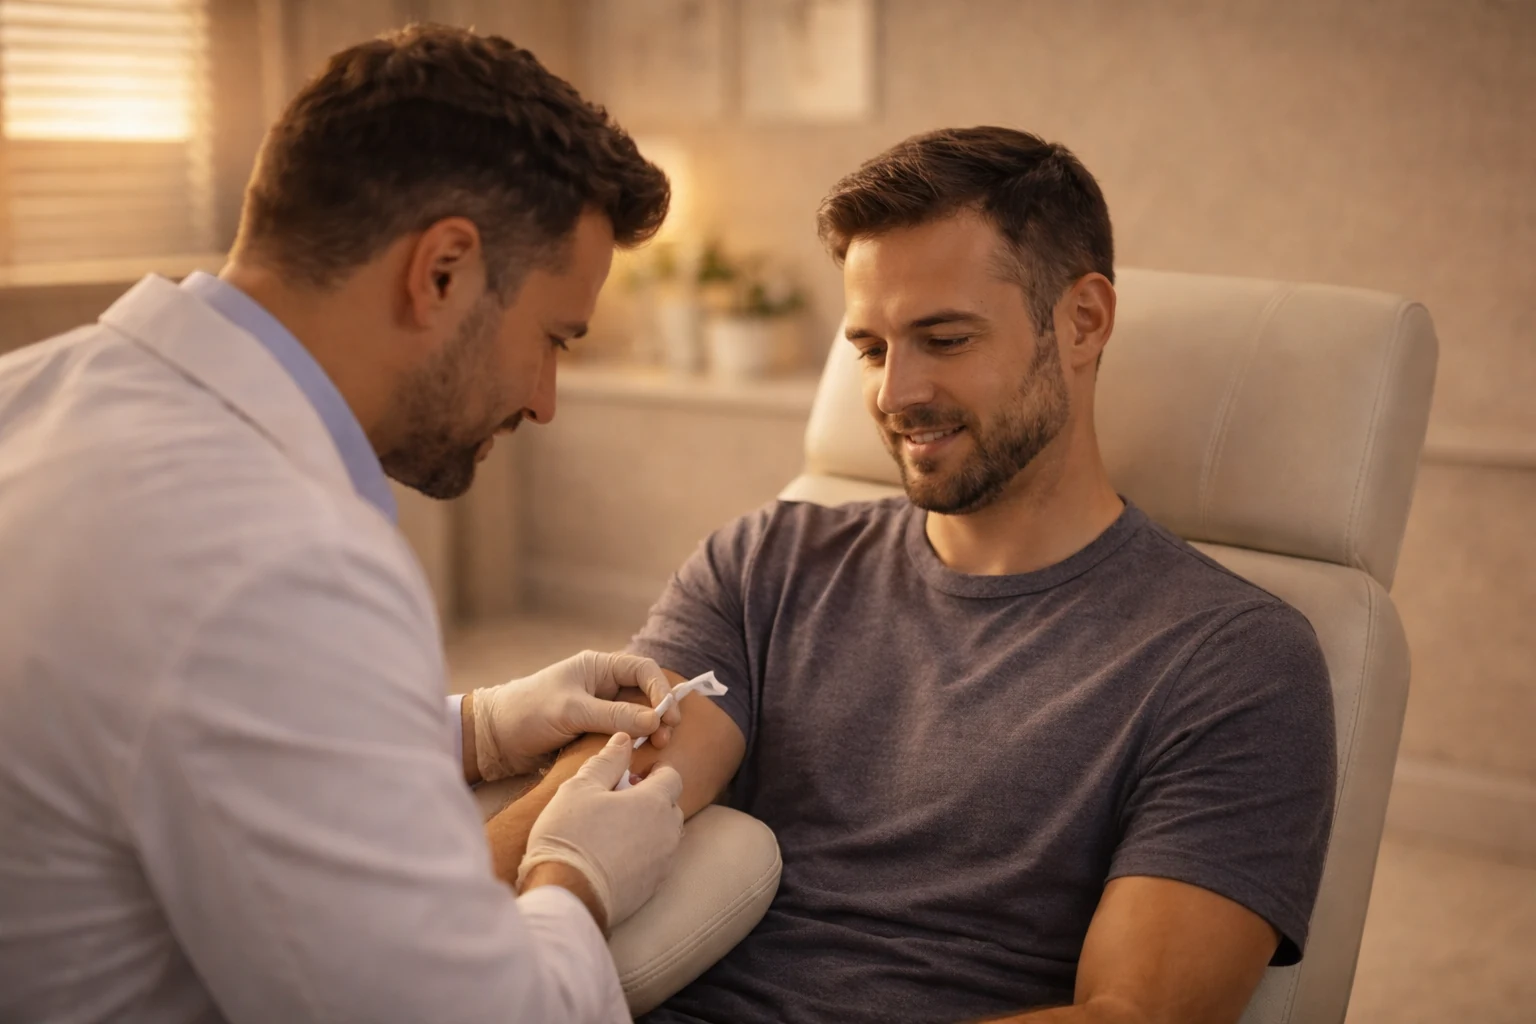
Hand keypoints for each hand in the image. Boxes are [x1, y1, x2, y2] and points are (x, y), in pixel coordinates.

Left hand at [471, 650, 680, 781]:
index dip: (660, 690)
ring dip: (648, 731)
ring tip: (655, 748)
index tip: (667, 716)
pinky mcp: (593, 733)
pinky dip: (633, 744)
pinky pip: (621, 736)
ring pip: (636, 718)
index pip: (642, 670)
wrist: (495, 738)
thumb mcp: (572, 711)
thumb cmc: (528, 712)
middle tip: (665, 737)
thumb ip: (614, 715)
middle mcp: (603, 686)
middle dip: (659, 714)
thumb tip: (654, 721)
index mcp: (598, 668)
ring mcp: (599, 710)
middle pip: (644, 695)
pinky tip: (638, 756)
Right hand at [517, 733, 684, 930]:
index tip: (633, 775)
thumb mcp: (580, 788)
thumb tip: (624, 740)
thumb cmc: (571, 837)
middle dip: (652, 799)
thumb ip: (606, 761)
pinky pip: (655, 863)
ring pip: (665, 836)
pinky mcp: (652, 889)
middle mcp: (668, 833)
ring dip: (648, 828)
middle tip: (619, 801)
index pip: (672, 776)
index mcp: (655, 803)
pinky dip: (642, 855)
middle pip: (671, 807)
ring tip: (614, 830)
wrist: (567, 897)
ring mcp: (662, 864)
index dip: (655, 772)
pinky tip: (612, 857)